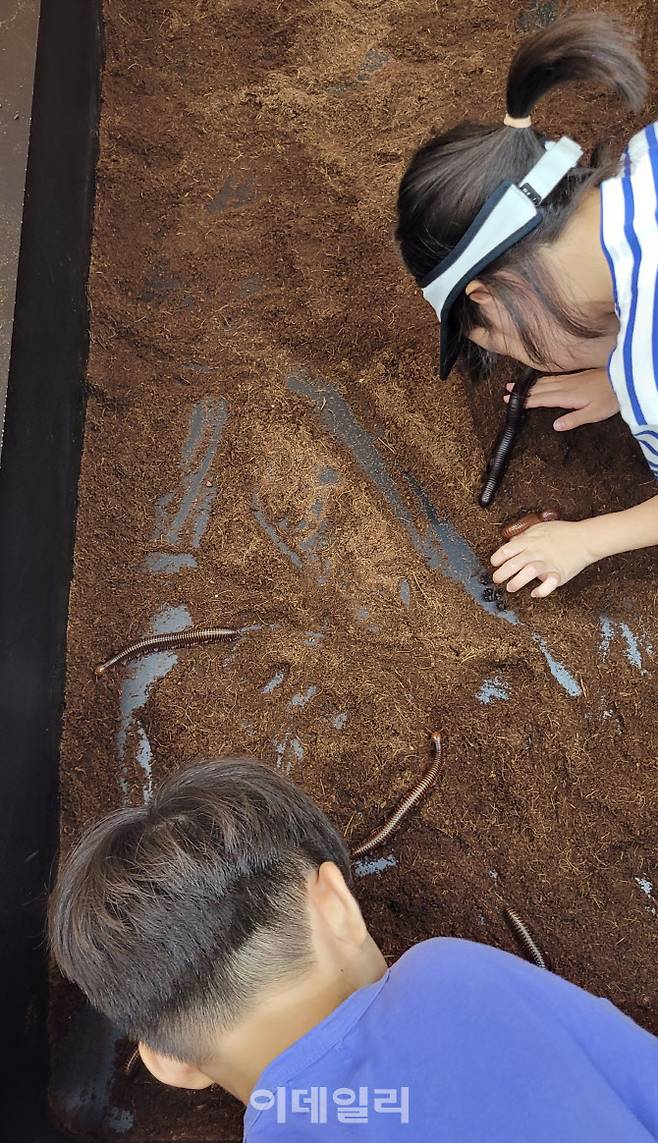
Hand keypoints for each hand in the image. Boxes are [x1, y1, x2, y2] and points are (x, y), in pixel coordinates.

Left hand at [490, 519, 596, 597]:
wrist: (585, 539)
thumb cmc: (563, 533)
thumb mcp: (539, 528)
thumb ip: (524, 537)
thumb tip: (510, 543)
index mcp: (530, 541)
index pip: (507, 550)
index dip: (497, 558)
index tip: (494, 563)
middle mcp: (536, 552)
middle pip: (513, 563)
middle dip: (501, 573)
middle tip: (497, 579)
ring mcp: (547, 564)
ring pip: (528, 573)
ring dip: (517, 582)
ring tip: (511, 587)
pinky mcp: (558, 574)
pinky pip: (548, 585)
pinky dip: (541, 591)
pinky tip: (535, 593)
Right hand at [504, 367, 618, 430]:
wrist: (623, 379)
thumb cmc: (610, 399)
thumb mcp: (594, 414)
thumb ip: (574, 419)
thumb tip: (555, 426)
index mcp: (566, 396)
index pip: (542, 399)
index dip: (526, 401)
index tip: (512, 402)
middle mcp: (565, 386)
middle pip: (539, 388)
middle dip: (523, 392)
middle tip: (506, 393)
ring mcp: (570, 379)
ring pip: (545, 382)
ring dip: (530, 385)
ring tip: (515, 385)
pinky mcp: (576, 376)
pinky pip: (553, 378)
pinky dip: (542, 380)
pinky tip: (539, 381)